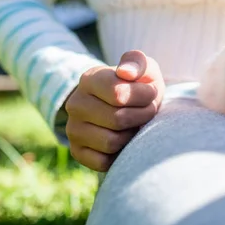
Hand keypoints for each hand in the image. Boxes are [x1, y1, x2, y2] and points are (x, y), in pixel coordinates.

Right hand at [65, 50, 164, 171]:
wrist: (128, 106)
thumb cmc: (139, 86)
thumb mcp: (144, 68)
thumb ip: (137, 62)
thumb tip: (126, 73)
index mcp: (89, 79)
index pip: (119, 94)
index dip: (145, 96)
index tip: (151, 93)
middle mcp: (75, 104)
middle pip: (118, 120)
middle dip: (143, 116)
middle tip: (148, 111)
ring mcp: (73, 129)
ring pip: (112, 142)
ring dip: (133, 135)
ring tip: (136, 124)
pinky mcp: (77, 152)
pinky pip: (103, 162)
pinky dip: (121, 154)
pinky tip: (125, 140)